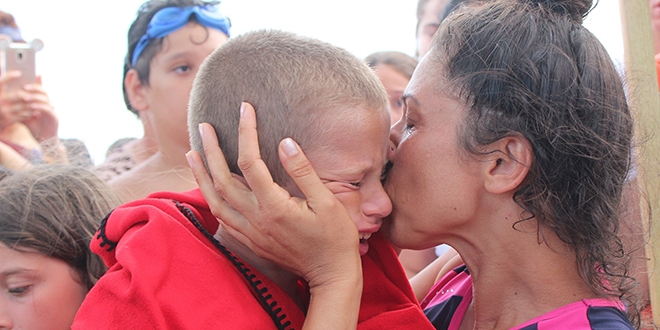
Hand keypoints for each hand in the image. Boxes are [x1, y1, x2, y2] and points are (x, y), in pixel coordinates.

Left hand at [0, 75, 58, 140]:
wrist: (43, 140)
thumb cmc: (34, 127)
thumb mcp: (25, 114)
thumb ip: (21, 106)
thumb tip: (10, 97)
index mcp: (42, 102)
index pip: (40, 89)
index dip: (34, 83)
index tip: (24, 81)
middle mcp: (49, 105)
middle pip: (43, 92)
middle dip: (34, 88)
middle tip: (24, 87)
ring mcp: (52, 111)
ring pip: (46, 99)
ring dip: (35, 97)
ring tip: (26, 97)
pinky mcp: (55, 118)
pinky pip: (48, 110)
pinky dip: (40, 107)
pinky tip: (32, 106)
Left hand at [188, 102, 360, 285]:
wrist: (331, 274)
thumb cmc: (336, 237)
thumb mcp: (327, 201)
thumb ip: (303, 172)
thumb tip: (284, 143)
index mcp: (274, 207)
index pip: (251, 162)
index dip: (246, 132)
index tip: (245, 109)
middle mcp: (256, 220)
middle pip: (223, 180)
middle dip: (212, 150)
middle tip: (205, 126)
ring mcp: (250, 233)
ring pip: (215, 200)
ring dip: (201, 175)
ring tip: (192, 153)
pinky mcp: (251, 241)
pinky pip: (222, 217)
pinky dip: (210, 198)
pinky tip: (207, 186)